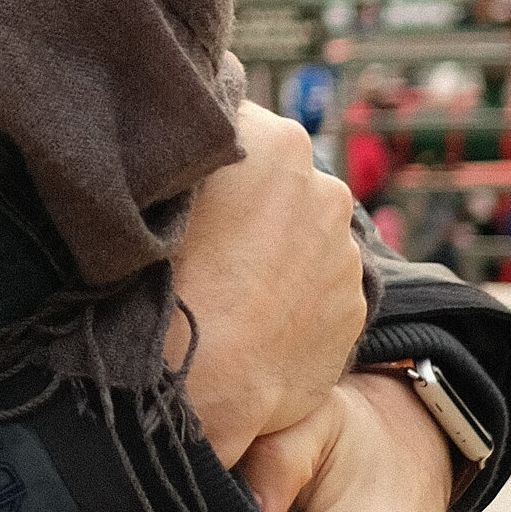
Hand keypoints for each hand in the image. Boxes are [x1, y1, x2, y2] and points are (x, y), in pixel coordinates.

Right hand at [168, 99, 365, 464]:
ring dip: (274, 250)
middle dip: (248, 202)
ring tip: (228, 291)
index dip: (202, 154)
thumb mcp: (154, 193)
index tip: (179, 184)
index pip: (236, 124)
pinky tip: (253, 320)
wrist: (193, 387)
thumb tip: (189, 144)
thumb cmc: (157, 284)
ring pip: (303, 234)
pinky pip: (319, 284)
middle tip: (202, 243)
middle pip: (279, 180)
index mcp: (277, 141)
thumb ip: (187, 156)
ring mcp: (346, 250)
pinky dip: (292, 295)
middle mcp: (325, 187)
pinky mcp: (355, 306)